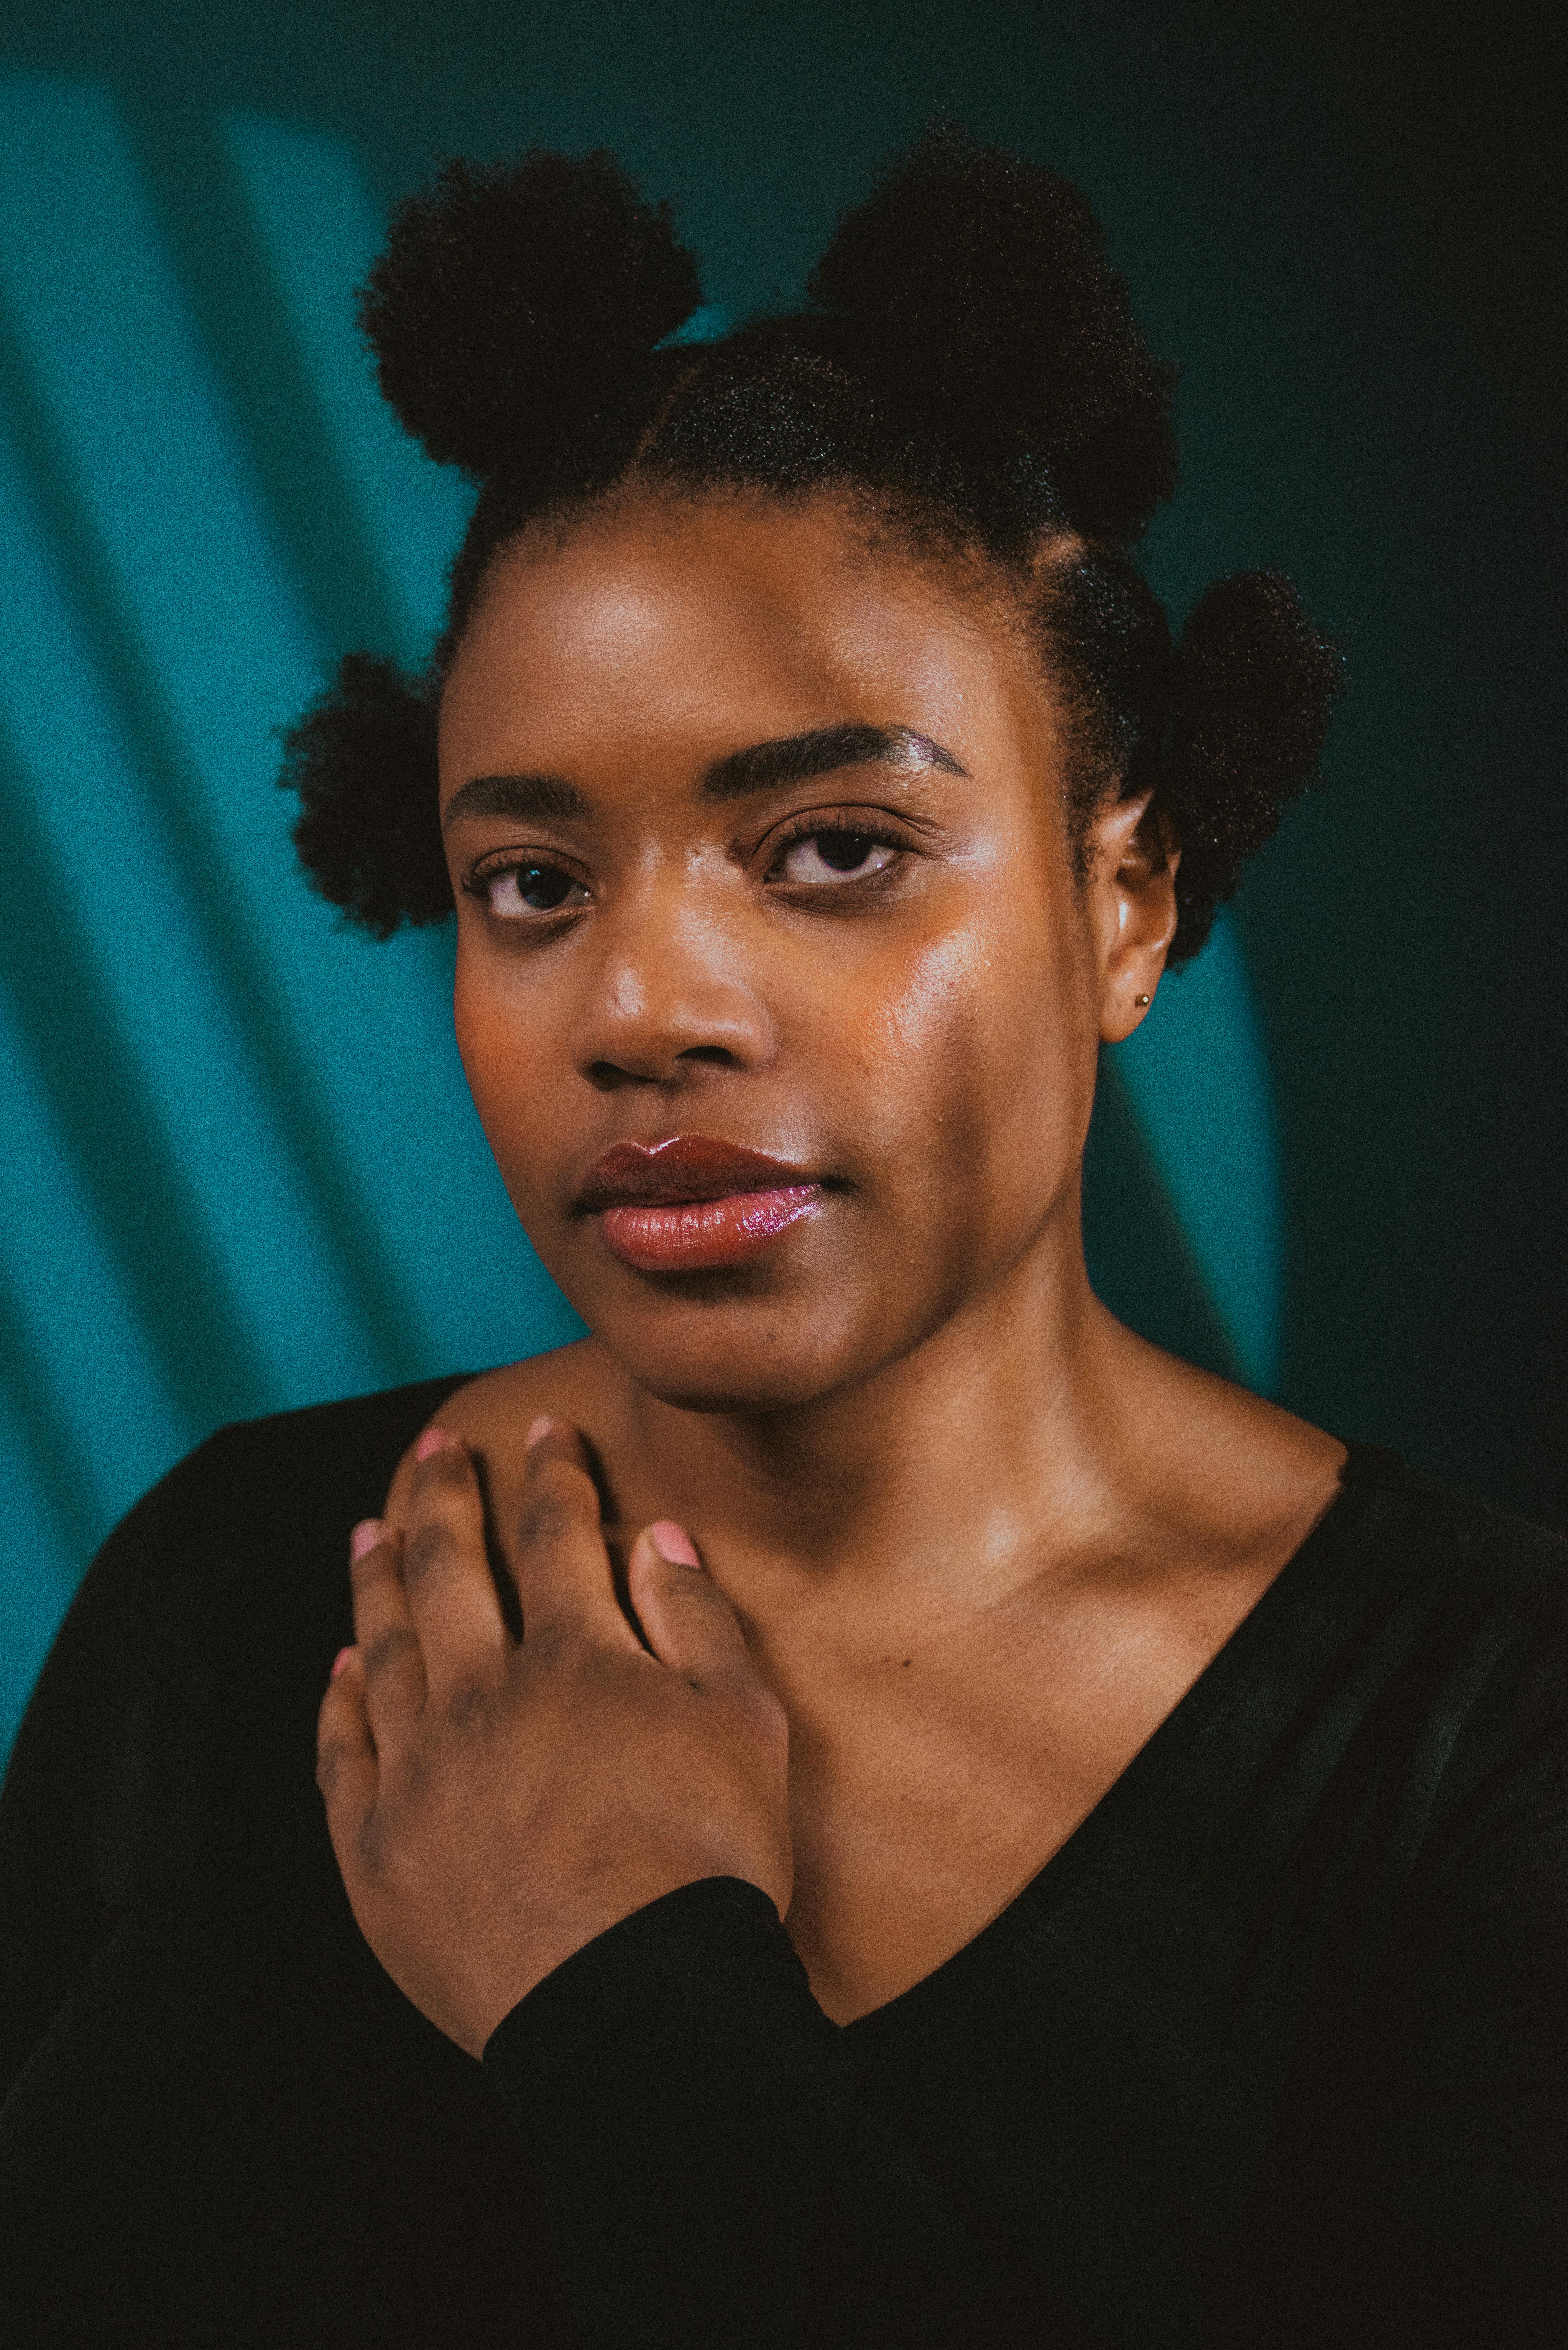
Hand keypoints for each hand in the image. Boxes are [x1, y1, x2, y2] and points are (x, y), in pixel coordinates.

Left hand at [316, 1419, 791, 2057]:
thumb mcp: (744, 1729)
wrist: (636, 2012)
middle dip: (444, 1496)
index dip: (553, 1474)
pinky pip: (344, 1751)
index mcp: (577, 1660)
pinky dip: (340, 1698)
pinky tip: (341, 1667)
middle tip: (436, 1449)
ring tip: (371, 1532)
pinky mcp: (377, 1850)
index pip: (556, 1534)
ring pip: (384, 1645)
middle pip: (451, 1569)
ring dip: (377, 1578)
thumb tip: (659, 1538)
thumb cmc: (709, 1869)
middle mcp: (484, 1698)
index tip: (545, 1432)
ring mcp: (421, 1773)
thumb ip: (697, 1623)